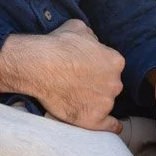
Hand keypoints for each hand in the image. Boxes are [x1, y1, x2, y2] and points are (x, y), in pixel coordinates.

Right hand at [0, 19, 123, 131]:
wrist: (39, 66)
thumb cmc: (57, 45)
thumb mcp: (79, 28)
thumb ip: (92, 37)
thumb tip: (93, 42)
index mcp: (115, 61)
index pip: (111, 66)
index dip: (97, 67)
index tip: (85, 69)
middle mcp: (115, 83)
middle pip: (110, 85)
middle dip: (98, 84)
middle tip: (78, 82)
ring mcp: (105, 103)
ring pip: (105, 103)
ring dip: (96, 101)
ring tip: (76, 97)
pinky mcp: (94, 119)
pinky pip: (109, 126)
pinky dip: (111, 127)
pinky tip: (112, 127)